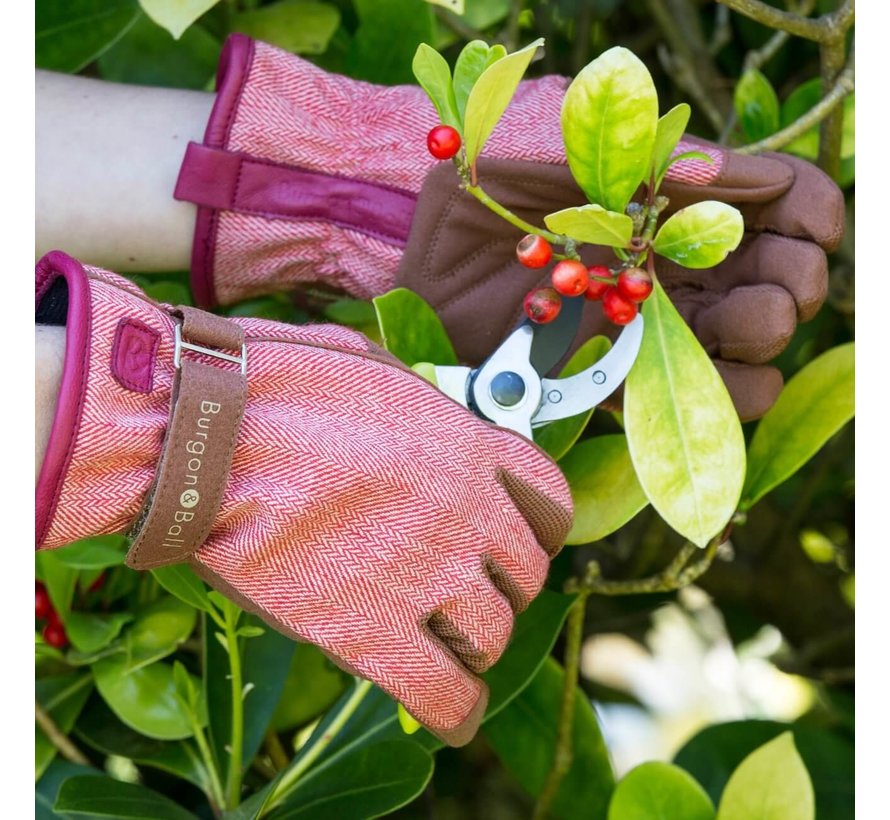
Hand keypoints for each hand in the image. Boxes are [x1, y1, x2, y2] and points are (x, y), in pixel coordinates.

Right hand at [36, 251, 571, 744]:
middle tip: (472, 589)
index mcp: (467, 448)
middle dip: (505, 585)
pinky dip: (455, 708)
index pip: (552, 501)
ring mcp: (425, 576)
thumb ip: (419, 407)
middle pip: (526, 575)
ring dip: (477, 642)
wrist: (202, 437)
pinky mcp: (369, 633)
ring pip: (493, 637)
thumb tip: (427, 422)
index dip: (541, 525)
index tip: (517, 535)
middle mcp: (465, 516)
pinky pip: (443, 694)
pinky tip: (451, 711)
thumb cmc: (271, 385)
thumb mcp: (369, 367)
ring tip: (451, 642)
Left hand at [174, 35, 843, 419]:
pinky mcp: (629, 381)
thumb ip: (609, 161)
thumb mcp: (526, 169)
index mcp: (659, 206)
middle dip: (793, 271)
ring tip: (721, 321)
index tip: (796, 217)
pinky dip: (732, 390)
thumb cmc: (462, 223)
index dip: (804, 204)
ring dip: (765, 328)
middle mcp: (671, 267)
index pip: (776, 195)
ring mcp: (655, 327)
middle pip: (788, 270)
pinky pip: (717, 402)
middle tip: (752, 271)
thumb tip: (706, 168)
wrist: (418, 301)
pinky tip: (698, 367)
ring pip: (766, 339)